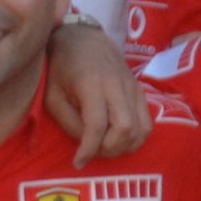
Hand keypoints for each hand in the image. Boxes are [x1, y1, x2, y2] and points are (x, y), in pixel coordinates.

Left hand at [39, 18, 146, 165]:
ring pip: (141, 128)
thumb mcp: (53, 96)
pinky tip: (119, 140)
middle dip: (109, 149)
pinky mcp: (140, 91)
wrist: (82, 38)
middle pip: (125, 129)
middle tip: (93, 152)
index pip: (97, 126)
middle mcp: (117, 86)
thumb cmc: (61, 68)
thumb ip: (68, 121)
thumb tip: (86, 145)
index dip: (88, 150)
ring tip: (105, 147)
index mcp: (92, 85)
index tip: (78, 162)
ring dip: (124, 146)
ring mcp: (133, 87)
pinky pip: (147, 121)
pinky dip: (136, 137)